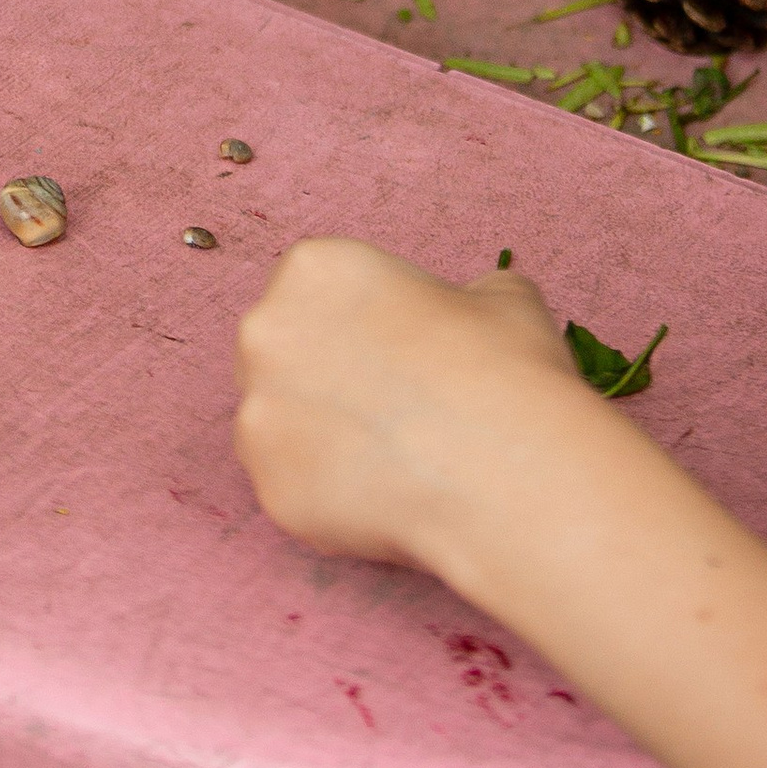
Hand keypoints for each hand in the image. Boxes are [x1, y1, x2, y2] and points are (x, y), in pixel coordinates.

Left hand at [234, 240, 600, 581]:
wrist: (507, 474)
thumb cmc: (504, 371)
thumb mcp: (501, 297)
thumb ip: (462, 296)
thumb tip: (468, 313)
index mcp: (315, 269)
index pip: (317, 290)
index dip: (360, 323)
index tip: (396, 351)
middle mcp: (267, 333)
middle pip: (284, 352)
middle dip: (326, 375)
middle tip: (387, 407)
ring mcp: (258, 414)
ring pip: (281, 423)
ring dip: (322, 435)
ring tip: (391, 459)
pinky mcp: (269, 488)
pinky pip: (293, 486)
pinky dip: (329, 494)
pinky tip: (384, 498)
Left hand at [235, 234, 766, 767]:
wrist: (550, 497)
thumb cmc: (557, 395)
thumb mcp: (536, 323)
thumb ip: (501, 316)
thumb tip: (523, 321)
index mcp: (344, 271)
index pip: (335, 296)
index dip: (391, 350)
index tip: (427, 391)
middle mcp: (288, 334)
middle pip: (304, 367)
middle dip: (362, 410)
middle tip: (437, 456)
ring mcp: (271, 419)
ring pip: (298, 442)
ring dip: (358, 474)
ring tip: (441, 504)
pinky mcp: (281, 501)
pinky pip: (305, 507)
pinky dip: (350, 527)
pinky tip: (414, 535)